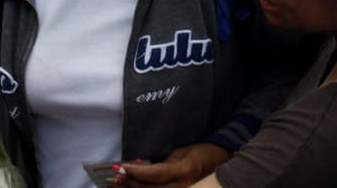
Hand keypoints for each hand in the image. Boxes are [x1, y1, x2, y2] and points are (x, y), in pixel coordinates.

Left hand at [114, 143, 228, 186]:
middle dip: (131, 183)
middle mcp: (184, 185)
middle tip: (117, 175)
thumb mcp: (180, 154)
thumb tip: (139, 169)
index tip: (122, 166)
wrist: (219, 162)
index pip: (156, 174)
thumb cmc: (200, 153)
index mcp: (185, 170)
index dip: (137, 172)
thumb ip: (161, 165)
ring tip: (119, 182)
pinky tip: (133, 187)